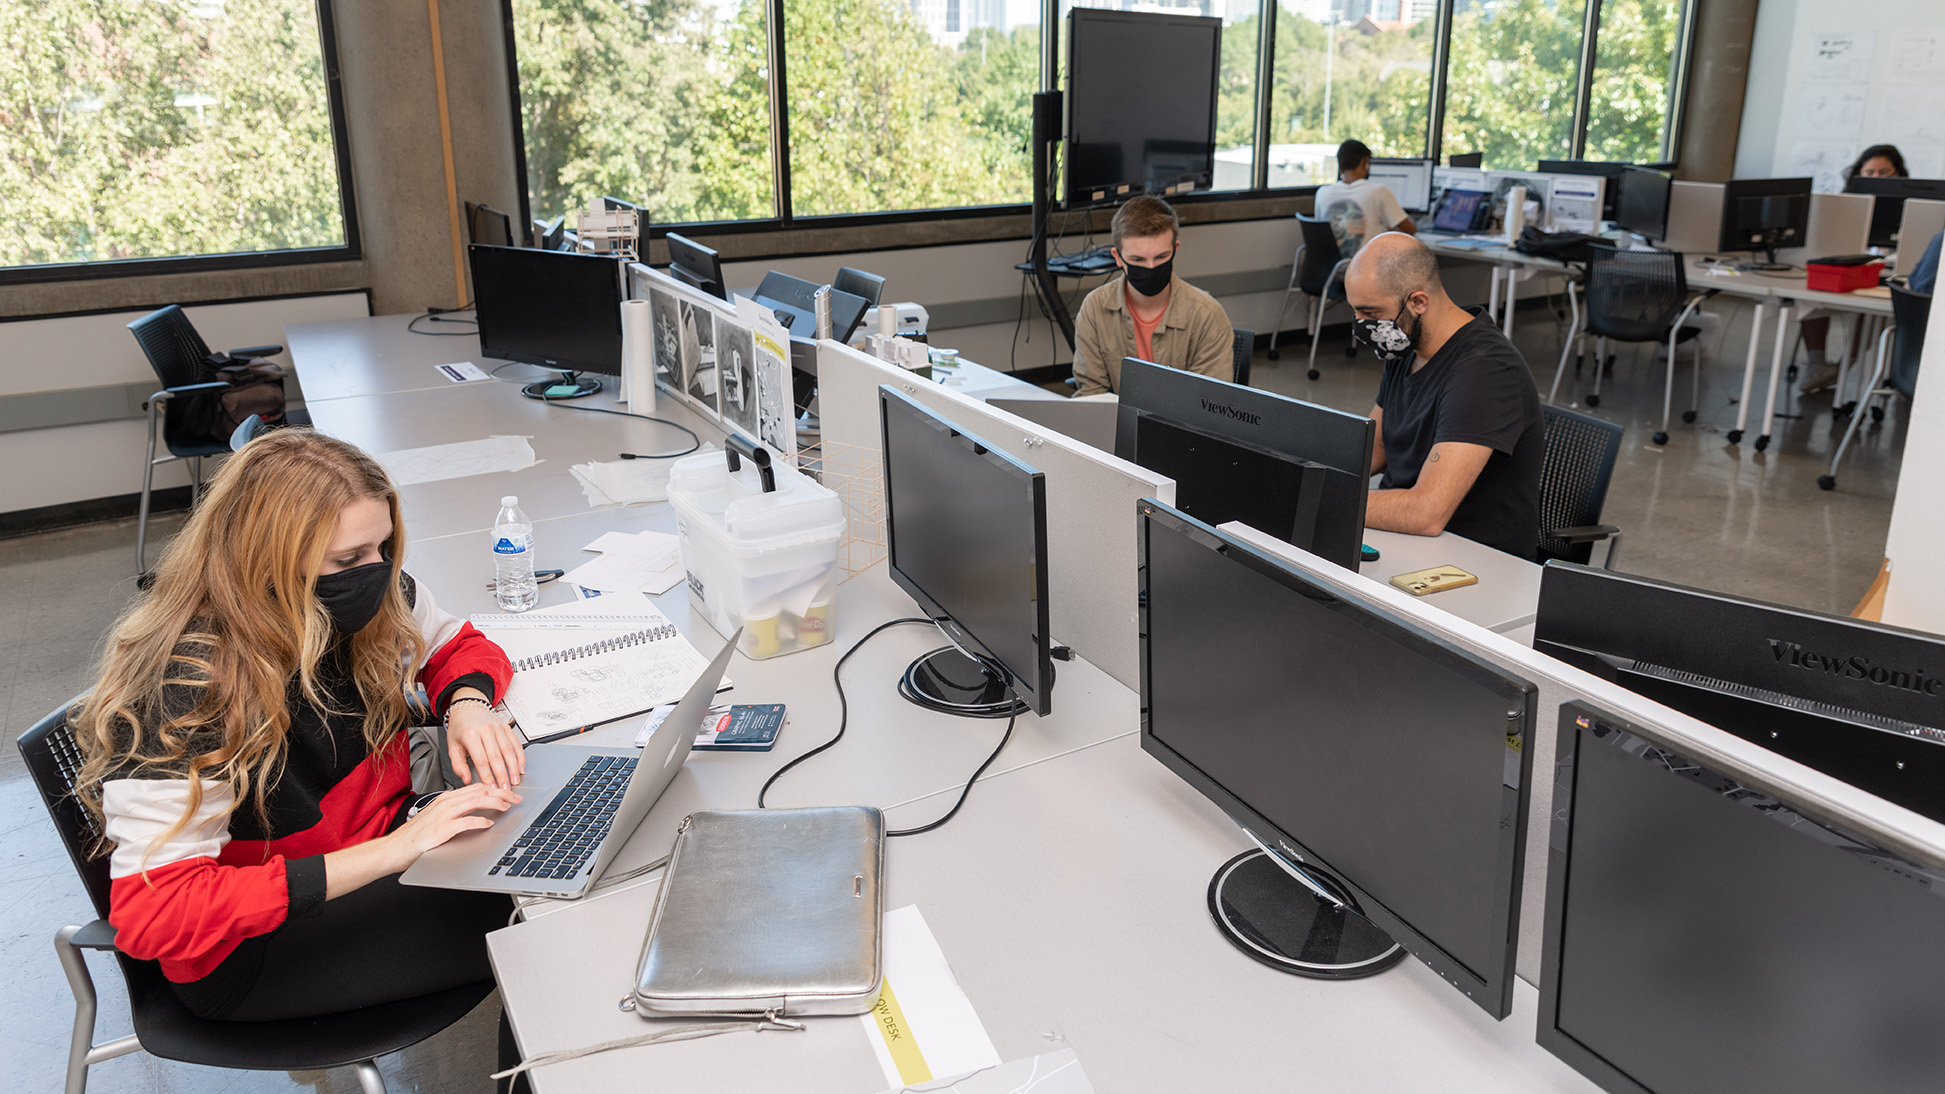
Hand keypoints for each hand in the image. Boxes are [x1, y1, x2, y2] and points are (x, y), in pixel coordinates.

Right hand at [385, 782, 521, 870]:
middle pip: (479, 791)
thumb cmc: (415, 836)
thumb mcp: (438, 818)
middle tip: (515, 799)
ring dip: (495, 803)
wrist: (394, 849)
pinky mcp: (441, 830)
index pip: (476, 787)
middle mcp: (445, 803)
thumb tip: (479, 811)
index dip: (496, 788)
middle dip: (501, 793)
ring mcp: (443, 816)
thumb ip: (456, 812)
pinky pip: (465, 822)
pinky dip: (480, 821)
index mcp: (446, 799)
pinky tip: (489, 824)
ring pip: (475, 801)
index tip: (510, 793)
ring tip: (506, 807)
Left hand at [446, 698, 525, 788]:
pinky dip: (520, 757)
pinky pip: (515, 744)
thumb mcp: (452, 746)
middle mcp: (485, 730)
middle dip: (503, 775)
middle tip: (506, 789)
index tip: (491, 788)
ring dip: (514, 768)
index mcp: (470, 735)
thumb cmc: (460, 728)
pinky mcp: (506, 727)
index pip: (481, 760)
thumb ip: (458, 765)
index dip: (487, 776)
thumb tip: (466, 779)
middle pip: (497, 757)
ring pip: (509, 751)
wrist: (468, 708)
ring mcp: (497, 728)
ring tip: (515, 781)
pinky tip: (521, 767)